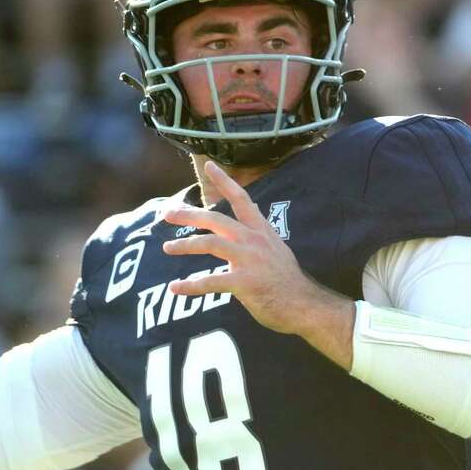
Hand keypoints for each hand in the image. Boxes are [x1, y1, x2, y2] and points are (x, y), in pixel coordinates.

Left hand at [161, 160, 324, 336]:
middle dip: (189, 215)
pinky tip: (175, 288)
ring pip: (210, 244)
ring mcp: (249, 260)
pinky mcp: (244, 282)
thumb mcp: (276, 247)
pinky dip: (190, 286)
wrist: (304, 304)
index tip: (208, 164)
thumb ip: (259, 232)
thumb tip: (249, 212)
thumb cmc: (287, 280)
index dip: (225, 180)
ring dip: (184, 245)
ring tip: (166, 248)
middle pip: (216, 219)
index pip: (242, 199)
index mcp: (261, 231)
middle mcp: (254, 240)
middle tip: (167, 214)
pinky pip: (210, 281)